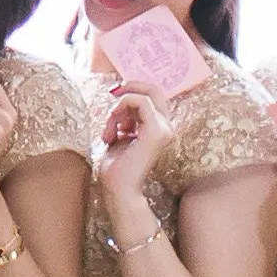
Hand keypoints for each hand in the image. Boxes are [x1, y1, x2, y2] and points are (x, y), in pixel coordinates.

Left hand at [95, 88, 168, 238]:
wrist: (117, 188)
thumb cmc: (116, 165)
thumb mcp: (121, 132)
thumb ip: (127, 115)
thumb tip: (123, 93)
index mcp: (160, 128)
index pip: (153, 96)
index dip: (134, 89)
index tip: (114, 96)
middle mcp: (167, 127)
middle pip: (153, 91)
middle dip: (129, 90)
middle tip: (112, 99)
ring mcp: (164, 129)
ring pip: (142, 97)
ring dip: (119, 108)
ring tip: (109, 131)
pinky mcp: (156, 132)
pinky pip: (139, 102)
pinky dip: (120, 110)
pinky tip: (112, 132)